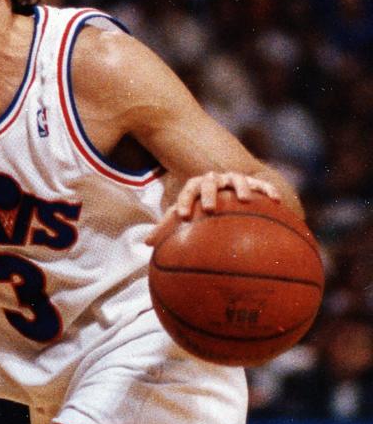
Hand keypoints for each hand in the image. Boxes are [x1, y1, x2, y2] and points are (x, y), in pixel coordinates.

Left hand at [146, 172, 279, 245]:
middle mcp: (214, 180)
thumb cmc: (198, 209)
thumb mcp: (183, 215)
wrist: (221, 192)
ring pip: (237, 179)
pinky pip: (262, 185)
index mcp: (195, 186)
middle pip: (209, 182)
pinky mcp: (253, 183)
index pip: (187, 190)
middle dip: (209, 193)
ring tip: (244, 200)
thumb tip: (146, 244)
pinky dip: (268, 190)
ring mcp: (234, 179)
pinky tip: (276, 201)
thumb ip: (166, 227)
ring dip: (240, 187)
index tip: (183, 216)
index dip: (184, 201)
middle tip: (210, 208)